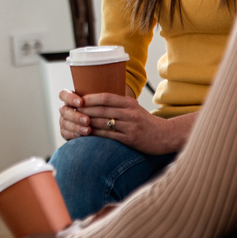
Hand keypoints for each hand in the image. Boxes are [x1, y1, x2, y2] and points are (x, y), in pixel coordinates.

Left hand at [59, 91, 195, 155]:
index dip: (90, 98)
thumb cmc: (145, 122)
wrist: (165, 136)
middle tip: (70, 112)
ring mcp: (131, 126)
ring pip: (104, 123)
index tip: (77, 100)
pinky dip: (96, 136)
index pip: (106, 97)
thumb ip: (118, 104)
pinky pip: (109, 137)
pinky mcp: (131, 139)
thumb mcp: (134, 108)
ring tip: (74, 123)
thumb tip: (96, 99)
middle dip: (85, 111)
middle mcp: (130, 113)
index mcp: (129, 103)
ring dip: (87, 123)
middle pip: (102, 110)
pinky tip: (86, 135)